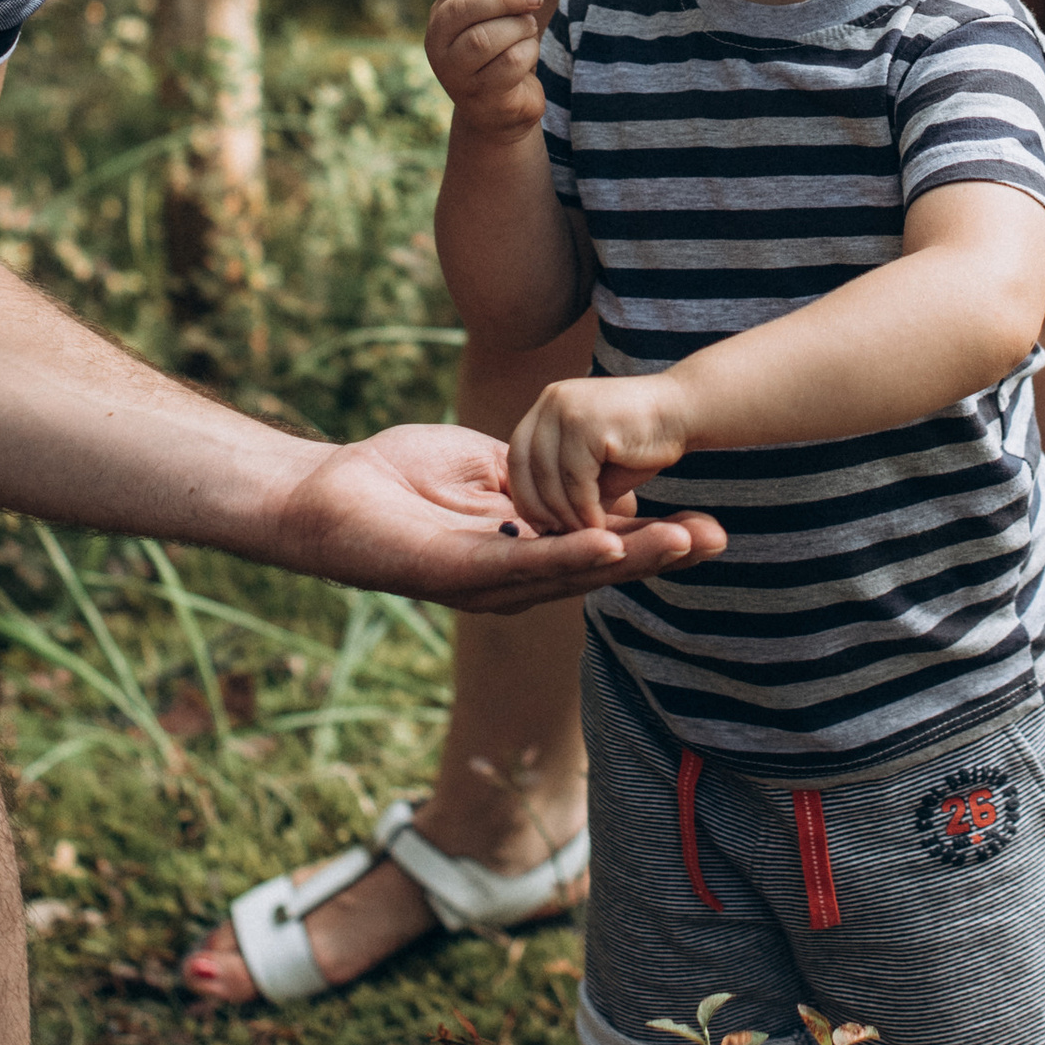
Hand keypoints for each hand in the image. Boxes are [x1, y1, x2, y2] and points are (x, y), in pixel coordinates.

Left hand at [275, 422, 722, 614]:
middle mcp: (514, 575)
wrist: (326, 493)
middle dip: (659, 554)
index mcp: (524, 548)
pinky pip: (524, 562)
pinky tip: (610, 540)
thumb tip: (585, 472)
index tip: (707, 523)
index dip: (652, 537)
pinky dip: (569, 553)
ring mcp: (489, 579)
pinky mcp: (459, 572)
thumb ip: (533, 473)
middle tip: (718, 538)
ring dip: (631, 557)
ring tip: (683, 540)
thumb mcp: (485, 465)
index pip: (601, 544)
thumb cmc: (395, 476)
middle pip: (601, 567)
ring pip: (574, 570)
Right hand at [426, 0, 548, 136]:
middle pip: (466, 10)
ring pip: (485, 37)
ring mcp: (455, 74)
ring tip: (529, 29)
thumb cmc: (502, 52)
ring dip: (519, 27)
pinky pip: (509, 63)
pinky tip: (528, 55)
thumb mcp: (501, 16)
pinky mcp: (479, 96)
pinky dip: (529, 52)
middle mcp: (438, 45)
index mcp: (441, 16)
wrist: (500, 109)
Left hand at [507, 372, 692, 536]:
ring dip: (566, 514)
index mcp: (548, 405)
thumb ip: (567, 483)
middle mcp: (551, 400)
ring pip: (549, 478)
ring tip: (584, 536)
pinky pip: (575, 480)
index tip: (542, 525)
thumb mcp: (594, 464)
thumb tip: (546, 525)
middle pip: (524, 466)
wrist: (686, 411)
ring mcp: (567, 408)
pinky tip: (598, 524)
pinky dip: (585, 508)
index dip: (526, 494)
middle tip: (558, 537)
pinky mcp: (588, 424)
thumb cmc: (643, 440)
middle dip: (540, 507)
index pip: (518, 456)